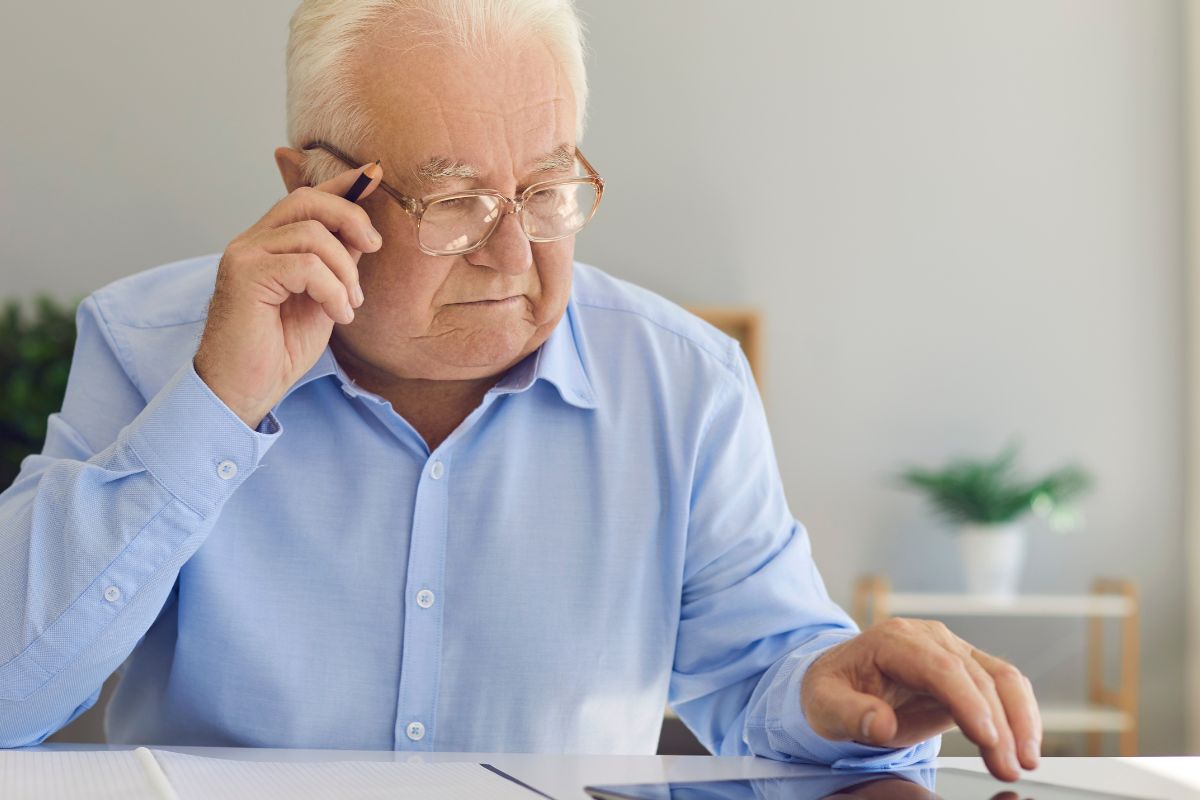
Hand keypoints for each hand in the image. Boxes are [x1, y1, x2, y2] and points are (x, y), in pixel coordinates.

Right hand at [194, 163, 383, 427]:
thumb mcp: (322, 297)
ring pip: (313, 235)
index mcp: (270, 243)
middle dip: (352, 219)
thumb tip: (363, 232)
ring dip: (345, 271)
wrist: (246, 388)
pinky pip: (307, 266)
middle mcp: (252, 241)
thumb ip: (336, 262)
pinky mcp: (245, 275)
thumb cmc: (279, 348)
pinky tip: (339, 315)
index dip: (343, 184)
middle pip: (308, 201)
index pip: (307, 197)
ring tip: (349, 304)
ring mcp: (244, 255)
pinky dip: (333, 290)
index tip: (376, 175)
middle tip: (374, 250)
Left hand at [800, 617, 1041, 781]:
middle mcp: (930, 639)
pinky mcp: (968, 670)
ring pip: (1001, 678)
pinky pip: (1004, 687)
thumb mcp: (823, 704)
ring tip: (1025, 762)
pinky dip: (1022, 715)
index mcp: (894, 641)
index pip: (940, 667)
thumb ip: (848, 713)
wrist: (841, 679)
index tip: (987, 737)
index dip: (968, 701)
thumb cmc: (832, 689)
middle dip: (999, 724)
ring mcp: (953, 651)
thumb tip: (878, 724)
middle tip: (1009, 767)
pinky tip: (1026, 745)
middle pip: (976, 676)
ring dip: (1020, 720)